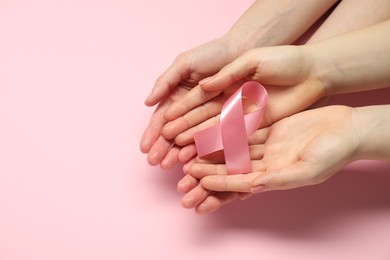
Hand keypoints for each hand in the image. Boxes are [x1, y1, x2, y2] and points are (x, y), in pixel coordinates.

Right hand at [140, 37, 240, 167]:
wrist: (242, 51)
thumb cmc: (211, 54)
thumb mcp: (184, 64)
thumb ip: (165, 82)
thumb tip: (146, 102)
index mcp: (178, 97)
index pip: (162, 119)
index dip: (152, 133)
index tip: (144, 148)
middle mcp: (190, 111)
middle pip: (173, 133)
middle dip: (163, 148)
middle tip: (154, 162)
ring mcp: (207, 117)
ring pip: (190, 139)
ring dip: (178, 152)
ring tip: (169, 165)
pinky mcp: (225, 121)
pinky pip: (211, 137)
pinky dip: (200, 149)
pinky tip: (191, 160)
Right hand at [161, 45, 325, 148]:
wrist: (311, 69)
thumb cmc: (280, 58)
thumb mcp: (250, 60)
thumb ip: (226, 74)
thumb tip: (203, 87)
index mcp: (222, 84)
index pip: (192, 102)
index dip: (176, 116)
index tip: (161, 129)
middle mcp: (227, 102)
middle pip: (198, 123)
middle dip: (179, 138)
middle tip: (159, 155)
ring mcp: (241, 117)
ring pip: (212, 135)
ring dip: (194, 149)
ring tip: (178, 163)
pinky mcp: (256, 127)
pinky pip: (235, 141)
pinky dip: (219, 151)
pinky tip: (203, 162)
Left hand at [185, 105, 361, 213]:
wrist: (347, 129)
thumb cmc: (334, 153)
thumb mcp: (309, 169)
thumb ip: (281, 179)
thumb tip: (255, 187)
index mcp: (274, 177)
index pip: (240, 181)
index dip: (219, 181)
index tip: (199, 181)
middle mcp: (266, 163)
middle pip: (231, 168)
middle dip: (208, 171)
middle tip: (185, 175)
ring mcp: (266, 146)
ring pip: (232, 148)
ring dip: (211, 150)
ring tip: (188, 151)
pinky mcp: (268, 128)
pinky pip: (242, 129)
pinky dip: (225, 129)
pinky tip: (209, 128)